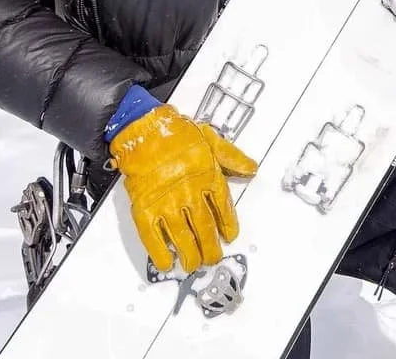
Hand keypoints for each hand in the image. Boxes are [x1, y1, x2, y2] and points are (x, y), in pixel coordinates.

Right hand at [109, 104, 257, 272]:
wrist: (144, 131)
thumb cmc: (177, 134)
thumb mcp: (211, 139)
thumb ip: (232, 157)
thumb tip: (251, 169)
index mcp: (208, 178)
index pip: (224, 208)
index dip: (228, 225)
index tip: (230, 237)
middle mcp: (190, 194)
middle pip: (205, 229)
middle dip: (210, 248)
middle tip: (212, 258)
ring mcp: (167, 203)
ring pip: (183, 238)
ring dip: (190, 255)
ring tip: (194, 264)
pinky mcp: (145, 209)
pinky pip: (153, 237)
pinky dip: (160, 253)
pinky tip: (167, 263)